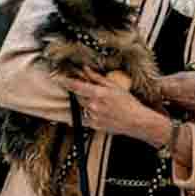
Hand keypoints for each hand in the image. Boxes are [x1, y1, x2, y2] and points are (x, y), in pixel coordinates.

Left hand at [54, 68, 168, 145]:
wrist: (136, 121)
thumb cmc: (128, 103)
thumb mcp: (114, 86)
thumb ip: (97, 78)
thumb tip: (86, 70)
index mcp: (98, 94)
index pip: (76, 86)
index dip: (66, 82)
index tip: (58, 79)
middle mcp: (93, 106)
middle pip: (78, 96)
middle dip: (81, 92)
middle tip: (92, 91)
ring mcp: (93, 117)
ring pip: (82, 107)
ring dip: (87, 103)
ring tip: (103, 103)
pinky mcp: (94, 126)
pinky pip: (86, 117)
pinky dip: (90, 113)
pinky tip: (101, 112)